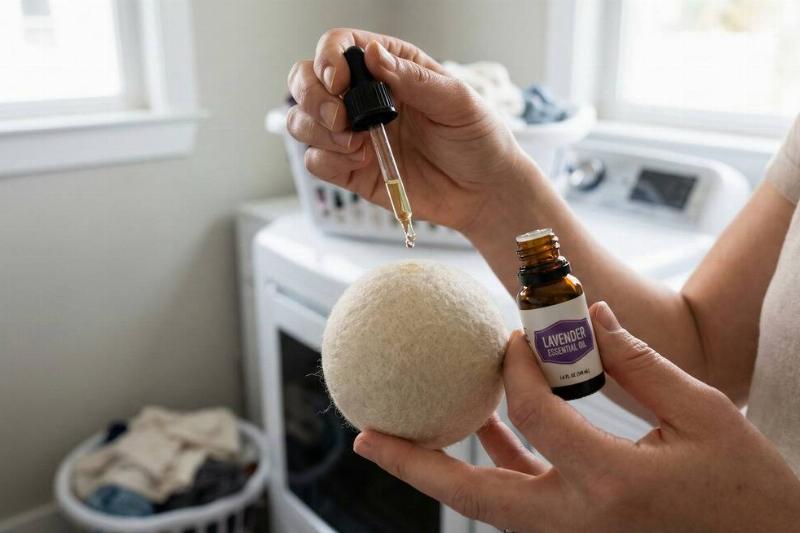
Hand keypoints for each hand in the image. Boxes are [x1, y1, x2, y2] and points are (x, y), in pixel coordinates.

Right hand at [286, 28, 537, 234]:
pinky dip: (326, 161)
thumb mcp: (456, 101)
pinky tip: (359, 162)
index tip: (340, 80)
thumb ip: (413, 78)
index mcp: (390, 69)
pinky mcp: (352, 171)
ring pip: (302, 121)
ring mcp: (354, 136)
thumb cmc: (478, 140)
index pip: (339, 46)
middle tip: (339, 118)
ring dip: (316, 130)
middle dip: (311, 96)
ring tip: (355, 144)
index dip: (329, 58)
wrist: (484, 193)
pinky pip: (315, 162)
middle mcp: (365, 99)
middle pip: (306, 80)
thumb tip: (372, 54)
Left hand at [353, 302, 799, 531]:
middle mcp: (580, 518)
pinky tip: (486, 431)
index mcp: (612, 481)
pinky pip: (519, 502)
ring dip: (441, 473)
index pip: (536, 414)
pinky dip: (495, 467)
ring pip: (489, 506)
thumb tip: (588, 316)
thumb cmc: (745, 485)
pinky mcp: (580, 531)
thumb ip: (638, 363)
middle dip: (416, 466)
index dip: (516, 366)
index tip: (510, 335)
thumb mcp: (702, 414)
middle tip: (365, 438)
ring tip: (395, 444)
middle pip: (476, 495)